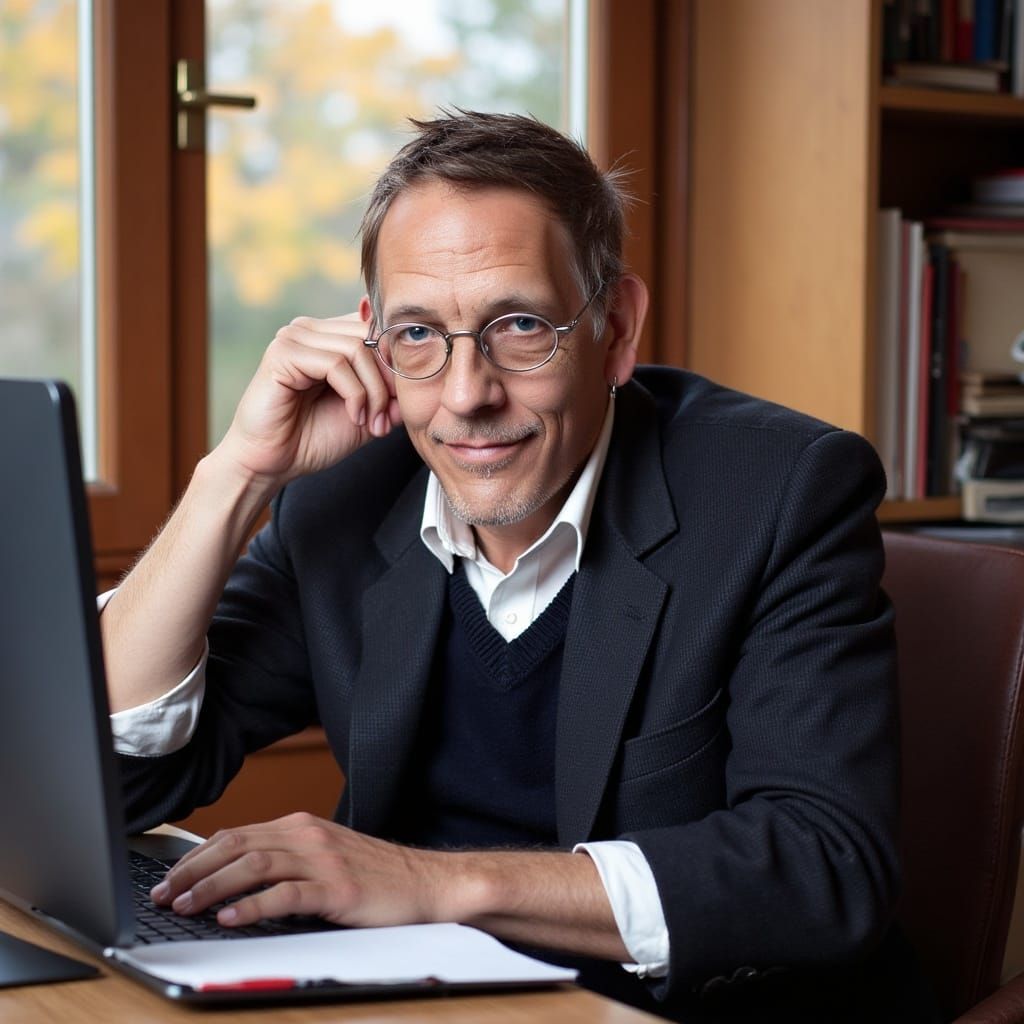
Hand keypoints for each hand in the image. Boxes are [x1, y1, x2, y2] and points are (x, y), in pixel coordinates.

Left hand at [149, 813, 448, 928]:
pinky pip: (285, 894)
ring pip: (253, 865)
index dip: (195, 856)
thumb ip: (285, 860)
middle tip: (164, 894)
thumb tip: (231, 880)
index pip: (235, 835)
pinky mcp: (337, 887)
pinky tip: (229, 919)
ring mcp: (322, 860)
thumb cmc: (374, 875)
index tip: (169, 878)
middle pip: (236, 845)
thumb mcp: (324, 857)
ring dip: (212, 887)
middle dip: (193, 870)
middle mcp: (307, 835)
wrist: (424, 882)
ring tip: (185, 906)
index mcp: (300, 826)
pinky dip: (252, 906)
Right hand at [218, 313, 401, 488]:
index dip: (395, 364)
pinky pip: (335, 363)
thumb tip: (423, 374)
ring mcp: (294, 337)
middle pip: (371, 336)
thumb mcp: (367, 414)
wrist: (272, 463)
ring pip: (357, 349)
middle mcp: (310, 330)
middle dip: (387, 381)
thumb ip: (392, 393)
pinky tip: (352, 416)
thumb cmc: (313, 439)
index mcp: (328, 337)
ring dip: (373, 393)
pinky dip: (354, 394)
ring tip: (369, 422)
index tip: (399, 403)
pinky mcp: (282, 353)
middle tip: (384, 419)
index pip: (376, 329)